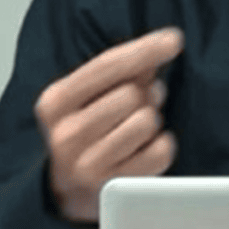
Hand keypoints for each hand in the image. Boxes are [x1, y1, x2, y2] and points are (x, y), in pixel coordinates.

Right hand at [34, 26, 184, 222]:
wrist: (69, 188)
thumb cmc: (87, 129)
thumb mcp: (90, 94)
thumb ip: (123, 68)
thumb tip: (165, 42)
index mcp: (55, 102)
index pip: (106, 66)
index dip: (144, 49)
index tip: (174, 39)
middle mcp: (65, 135)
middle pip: (131, 94)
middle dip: (144, 94)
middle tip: (137, 105)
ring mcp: (87, 166)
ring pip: (147, 121)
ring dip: (152, 120)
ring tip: (137, 127)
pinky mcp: (113, 189)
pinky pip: (160, 151)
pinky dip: (162, 145)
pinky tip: (144, 148)